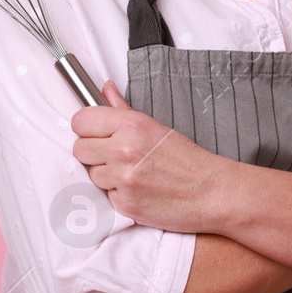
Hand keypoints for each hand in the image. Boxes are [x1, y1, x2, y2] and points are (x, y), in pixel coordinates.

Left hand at [70, 79, 228, 232]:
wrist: (211, 192)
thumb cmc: (188, 160)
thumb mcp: (156, 126)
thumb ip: (123, 109)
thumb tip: (105, 89)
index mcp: (132, 125)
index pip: (81, 121)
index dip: (86, 128)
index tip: (94, 133)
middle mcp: (124, 150)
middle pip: (80, 149)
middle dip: (93, 152)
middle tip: (114, 155)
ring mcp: (123, 178)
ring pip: (91, 174)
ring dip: (106, 175)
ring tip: (132, 173)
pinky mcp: (124, 203)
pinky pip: (105, 196)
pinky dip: (118, 194)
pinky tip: (138, 189)